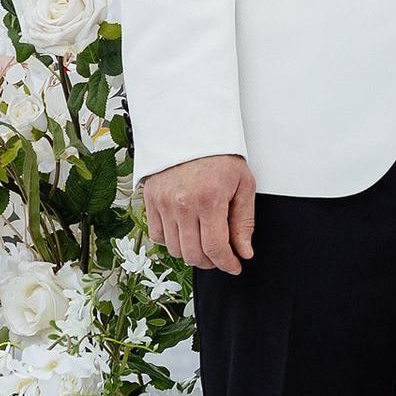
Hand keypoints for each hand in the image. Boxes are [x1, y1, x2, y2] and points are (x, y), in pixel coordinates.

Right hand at [141, 154, 256, 277]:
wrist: (193, 130)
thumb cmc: (220, 155)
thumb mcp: (244, 185)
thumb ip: (244, 222)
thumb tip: (244, 251)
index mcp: (209, 199)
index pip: (215, 248)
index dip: (227, 264)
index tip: (234, 265)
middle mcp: (182, 204)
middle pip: (193, 255)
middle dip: (211, 262)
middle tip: (222, 256)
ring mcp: (163, 203)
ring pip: (175, 249)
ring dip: (192, 253)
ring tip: (204, 242)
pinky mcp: (151, 200)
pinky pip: (157, 236)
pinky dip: (172, 241)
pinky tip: (186, 232)